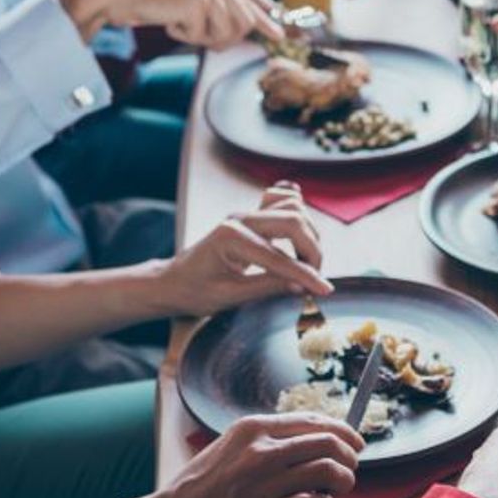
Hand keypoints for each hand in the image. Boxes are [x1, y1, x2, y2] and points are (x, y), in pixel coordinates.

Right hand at [58, 0, 279, 47]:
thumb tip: (249, 25)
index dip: (265, 17)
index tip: (278, 34)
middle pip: (245, 20)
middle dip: (223, 38)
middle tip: (194, 35)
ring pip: (229, 32)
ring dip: (203, 38)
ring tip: (179, 25)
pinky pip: (205, 36)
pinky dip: (185, 37)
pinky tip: (168, 22)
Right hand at [147, 413, 365, 497]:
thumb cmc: (202, 485)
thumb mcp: (231, 445)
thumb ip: (270, 440)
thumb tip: (316, 440)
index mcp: (252, 428)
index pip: (313, 420)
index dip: (343, 430)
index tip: (354, 440)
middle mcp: (261, 452)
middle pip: (328, 443)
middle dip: (350, 454)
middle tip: (352, 465)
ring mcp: (265, 485)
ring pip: (328, 472)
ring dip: (344, 480)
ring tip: (340, 487)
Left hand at [158, 183, 331, 316]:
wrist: (172, 281)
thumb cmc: (193, 291)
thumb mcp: (228, 297)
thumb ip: (267, 287)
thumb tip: (302, 286)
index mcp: (230, 239)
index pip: (280, 257)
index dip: (306, 275)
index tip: (325, 290)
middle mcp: (240, 219)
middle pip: (293, 220)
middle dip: (312, 250)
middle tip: (314, 278)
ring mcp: (245, 214)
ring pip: (292, 207)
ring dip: (308, 233)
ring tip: (305, 262)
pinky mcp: (250, 216)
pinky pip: (281, 200)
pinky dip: (296, 211)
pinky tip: (299, 232)